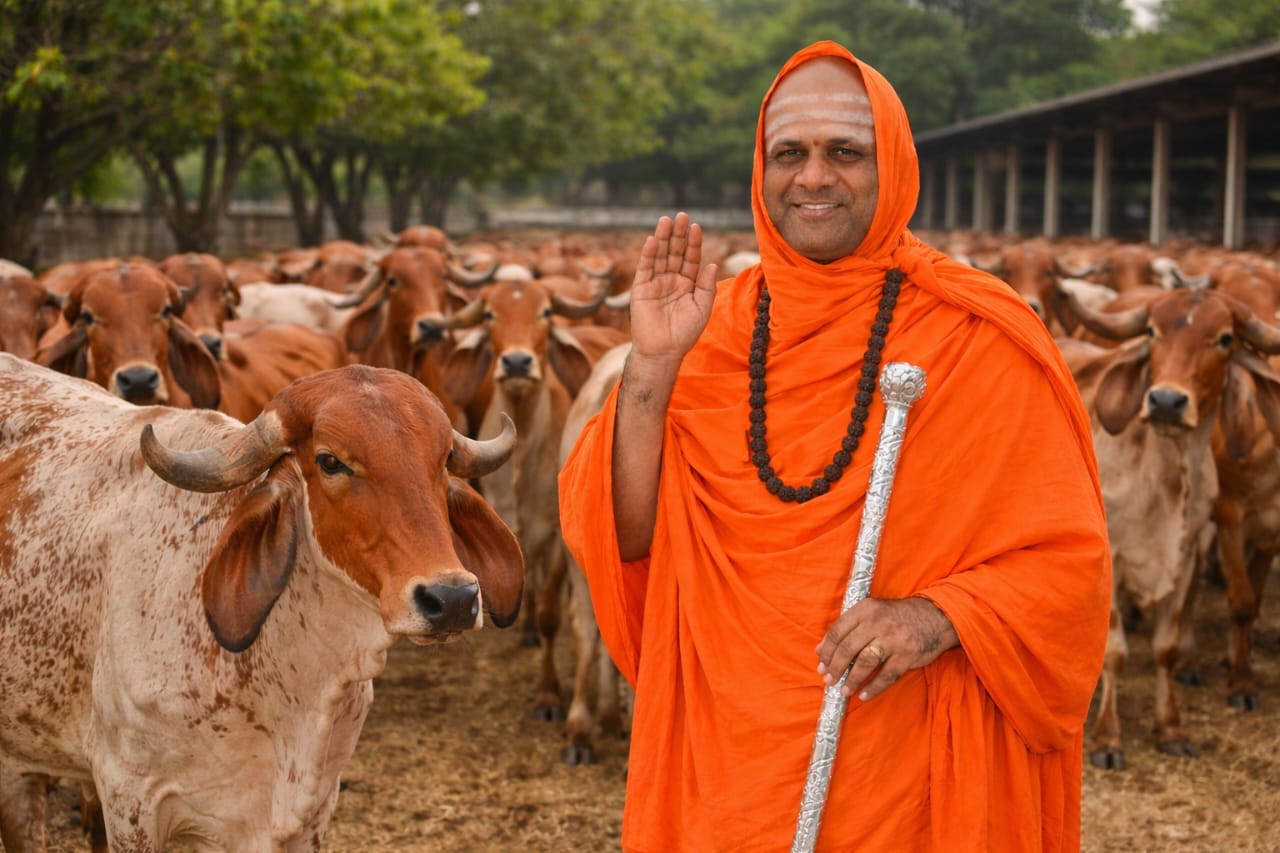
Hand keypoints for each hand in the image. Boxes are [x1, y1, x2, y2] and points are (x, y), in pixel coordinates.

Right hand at [628, 212, 718, 365]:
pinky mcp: (641, 289)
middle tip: (681, 216)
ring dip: (663, 238)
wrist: (663, 351)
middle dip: (678, 235)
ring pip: (660, 256)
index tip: (696, 227)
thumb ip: (707, 286)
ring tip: (666, 220)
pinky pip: (645, 268)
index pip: (691, 258)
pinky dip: (648, 254)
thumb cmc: (685, 333)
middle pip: (675, 252)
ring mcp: (656, 283)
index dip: (693, 243)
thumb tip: (712, 263)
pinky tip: (652, 240)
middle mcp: (672, 279)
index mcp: (688, 283)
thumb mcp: (702, 308)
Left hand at [814, 596, 959, 700]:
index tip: (821, 665)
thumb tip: (820, 650)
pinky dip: (874, 688)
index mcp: (865, 609)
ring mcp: (893, 639)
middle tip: (829, 680)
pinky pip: (886, 676)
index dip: (826, 651)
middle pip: (848, 648)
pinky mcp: (907, 655)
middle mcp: (877, 622)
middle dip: (835, 667)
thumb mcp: (871, 613)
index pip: (837, 631)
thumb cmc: (897, 617)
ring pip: (865, 662)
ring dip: (852, 679)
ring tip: (844, 690)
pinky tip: (864, 695)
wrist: (935, 616)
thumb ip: (847, 628)